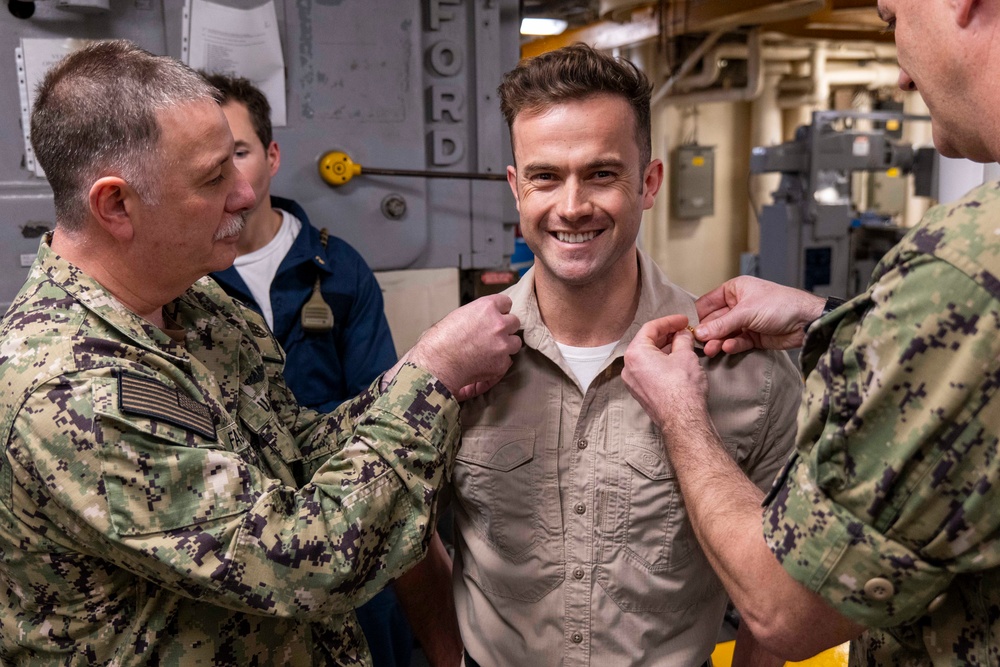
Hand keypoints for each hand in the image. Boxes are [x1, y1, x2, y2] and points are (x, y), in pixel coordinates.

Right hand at [404, 294, 520, 397]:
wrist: (436, 363)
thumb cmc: (440, 340)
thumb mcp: (459, 315)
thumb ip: (477, 315)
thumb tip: (484, 319)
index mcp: (487, 307)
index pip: (507, 303)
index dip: (501, 311)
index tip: (497, 316)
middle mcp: (498, 324)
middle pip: (515, 322)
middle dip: (505, 328)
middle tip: (493, 335)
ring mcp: (502, 344)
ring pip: (515, 342)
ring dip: (506, 345)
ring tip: (490, 350)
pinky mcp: (502, 363)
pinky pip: (507, 360)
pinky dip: (498, 362)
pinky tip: (485, 363)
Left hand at [622, 314, 707, 430]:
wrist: (683, 420)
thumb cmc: (682, 388)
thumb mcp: (685, 355)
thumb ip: (682, 339)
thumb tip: (682, 334)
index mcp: (635, 353)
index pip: (650, 328)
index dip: (669, 321)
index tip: (683, 320)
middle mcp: (628, 367)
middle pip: (646, 342)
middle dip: (666, 335)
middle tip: (684, 331)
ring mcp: (633, 382)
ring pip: (647, 357)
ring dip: (664, 348)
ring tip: (683, 344)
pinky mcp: (641, 393)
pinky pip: (648, 370)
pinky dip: (660, 362)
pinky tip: (675, 360)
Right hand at [694, 276, 825, 356]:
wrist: (807, 321)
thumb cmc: (781, 305)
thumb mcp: (746, 312)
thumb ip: (721, 324)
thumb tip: (699, 333)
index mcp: (734, 290)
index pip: (708, 303)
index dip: (698, 316)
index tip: (689, 329)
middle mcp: (738, 305)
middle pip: (714, 321)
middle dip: (708, 332)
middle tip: (699, 344)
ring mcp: (745, 321)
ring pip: (725, 333)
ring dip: (718, 341)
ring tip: (712, 350)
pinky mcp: (753, 337)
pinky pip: (737, 342)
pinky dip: (732, 345)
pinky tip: (728, 348)